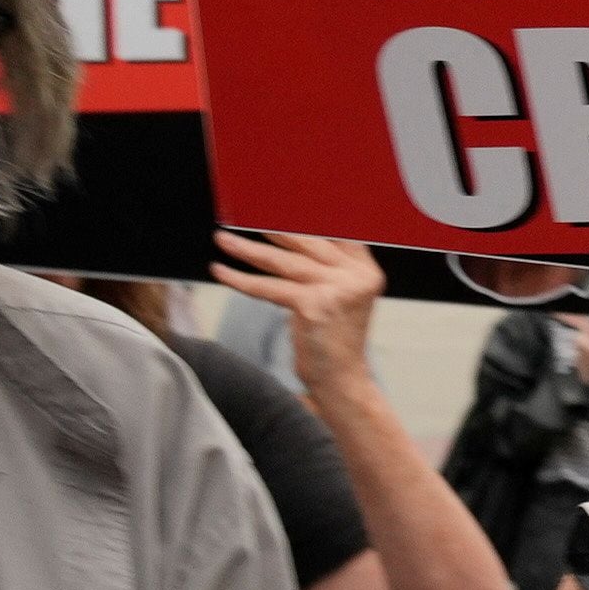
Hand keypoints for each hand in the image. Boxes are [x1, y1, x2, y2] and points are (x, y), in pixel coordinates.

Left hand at [211, 228, 384, 388]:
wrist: (342, 380)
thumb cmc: (335, 341)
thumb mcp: (342, 298)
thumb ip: (329, 269)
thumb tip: (289, 237)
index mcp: (366, 271)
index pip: (336, 233)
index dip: (306, 218)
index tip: (277, 208)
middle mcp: (356, 277)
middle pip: (308, 242)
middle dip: (272, 230)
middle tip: (244, 218)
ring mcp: (337, 290)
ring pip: (284, 263)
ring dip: (248, 250)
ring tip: (223, 240)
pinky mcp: (314, 306)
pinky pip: (269, 287)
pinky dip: (241, 280)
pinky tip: (222, 271)